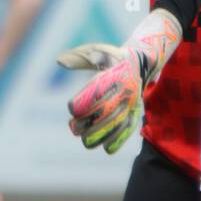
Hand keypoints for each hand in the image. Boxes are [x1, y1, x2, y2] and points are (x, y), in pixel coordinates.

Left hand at [57, 8, 180, 154]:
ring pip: (118, 123)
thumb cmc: (111, 58)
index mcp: (114, 74)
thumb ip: (78, 58)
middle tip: (73, 128)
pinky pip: (129, 129)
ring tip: (85, 140)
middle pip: (107, 111)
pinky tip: (106, 148)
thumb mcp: (96, 52)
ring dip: (100, 136)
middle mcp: (125, 90)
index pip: (97, 92)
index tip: (72, 107)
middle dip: (88, 123)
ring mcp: (132, 103)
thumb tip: (59, 61)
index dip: (82, 103)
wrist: (141, 62)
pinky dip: (119, 140)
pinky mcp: (136, 112)